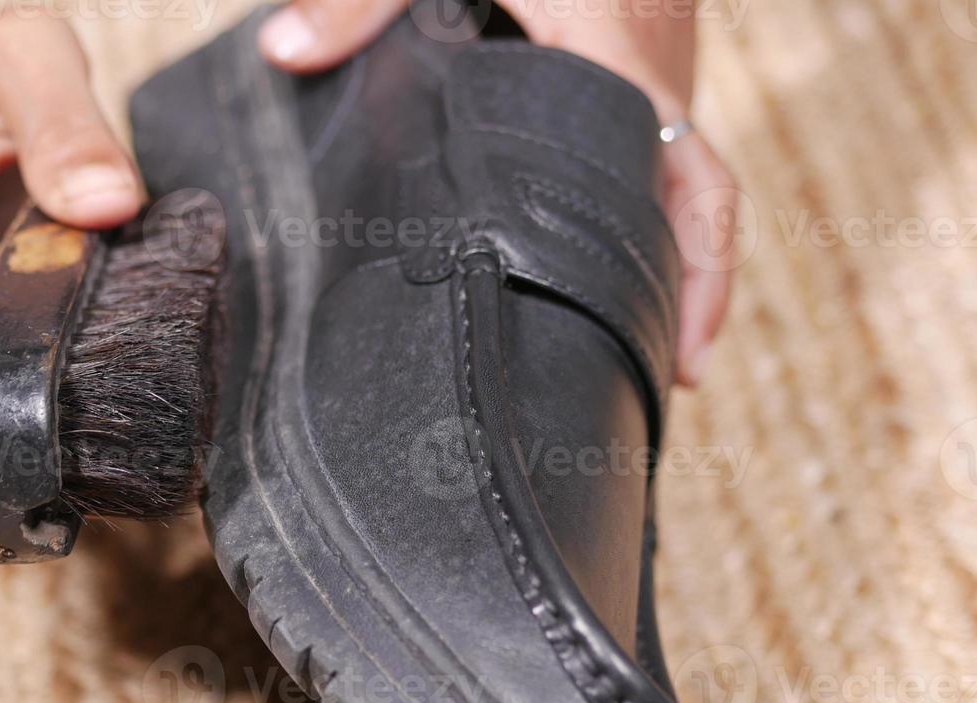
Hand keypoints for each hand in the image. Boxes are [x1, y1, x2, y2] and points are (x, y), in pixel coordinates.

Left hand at [257, 0, 735, 384]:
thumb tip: (282, 55)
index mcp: (616, 48)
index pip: (685, 180)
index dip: (694, 274)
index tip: (678, 360)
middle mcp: (654, 65)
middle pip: (687, 198)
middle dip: (675, 289)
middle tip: (636, 379)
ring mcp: (653, 58)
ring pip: (669, 172)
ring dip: (654, 248)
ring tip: (610, 334)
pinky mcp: (633, 48)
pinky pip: (646, 138)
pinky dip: (631, 195)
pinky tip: (582, 236)